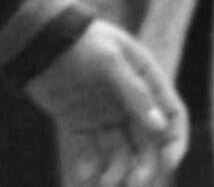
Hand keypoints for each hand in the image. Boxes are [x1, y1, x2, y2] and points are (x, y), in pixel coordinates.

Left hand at [23, 20, 188, 186]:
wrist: (39, 41)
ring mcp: (105, 115)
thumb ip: (135, 93)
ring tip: (104, 185)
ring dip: (116, 171)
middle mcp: (130, 102)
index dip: (174, 142)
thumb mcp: (110, 62)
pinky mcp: (80, 125)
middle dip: (144, 165)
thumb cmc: (81, 43)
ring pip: (119, 152)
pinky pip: (90, 152)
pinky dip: (89, 166)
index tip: (168, 165)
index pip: (172, 117)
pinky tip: (84, 175)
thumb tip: (161, 126)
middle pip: (147, 141)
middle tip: (135, 185)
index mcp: (148, 81)